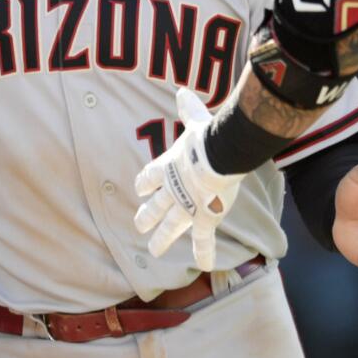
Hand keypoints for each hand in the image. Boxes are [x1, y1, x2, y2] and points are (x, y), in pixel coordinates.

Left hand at [134, 88, 245, 270]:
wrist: (218, 157)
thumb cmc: (206, 136)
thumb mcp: (195, 120)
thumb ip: (188, 109)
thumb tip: (182, 91)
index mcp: (168, 167)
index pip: (149, 178)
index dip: (144, 184)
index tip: (140, 190)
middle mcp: (172, 190)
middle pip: (154, 206)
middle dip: (147, 216)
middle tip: (139, 225)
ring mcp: (186, 207)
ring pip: (170, 227)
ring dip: (162, 239)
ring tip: (154, 250)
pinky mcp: (203, 218)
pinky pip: (203, 239)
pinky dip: (204, 253)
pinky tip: (204, 267)